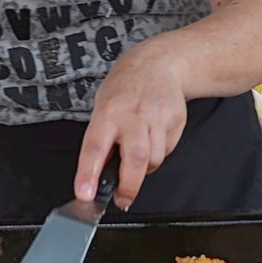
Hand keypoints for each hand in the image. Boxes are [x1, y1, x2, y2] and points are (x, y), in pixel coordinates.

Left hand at [74, 43, 188, 209]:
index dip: (89, 174)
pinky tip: (153, 137)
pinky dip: (159, 153)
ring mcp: (157, 117)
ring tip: (137, 154)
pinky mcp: (176, 120)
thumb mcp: (102, 107)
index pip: (95, 147)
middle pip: (135, 158)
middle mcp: (133, 114)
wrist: (158, 63)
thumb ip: (101, 139)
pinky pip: (168, 150)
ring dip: (145, 168)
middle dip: (129, 186)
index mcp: (107, 112)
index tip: (85, 194)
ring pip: (154, 159)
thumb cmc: (124, 89)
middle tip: (122, 199)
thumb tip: (98, 175)